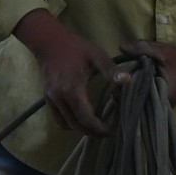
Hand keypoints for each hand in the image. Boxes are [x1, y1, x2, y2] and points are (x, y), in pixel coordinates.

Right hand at [13, 11, 111, 134]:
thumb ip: (111, 70)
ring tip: (95, 127)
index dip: (98, 128)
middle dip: (92, 132)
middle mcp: (59, 98)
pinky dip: (70, 123)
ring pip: (66, 124)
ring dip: (81, 129)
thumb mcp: (96, 56)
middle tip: (107, 132)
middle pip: (76, 125)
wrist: (49, 42)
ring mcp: (51, 99)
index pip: (85, 118)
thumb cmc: (75, 48)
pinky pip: (58, 118)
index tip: (111, 129)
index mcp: (72, 89)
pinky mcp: (48, 98)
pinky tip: (81, 118)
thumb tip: (127, 80)